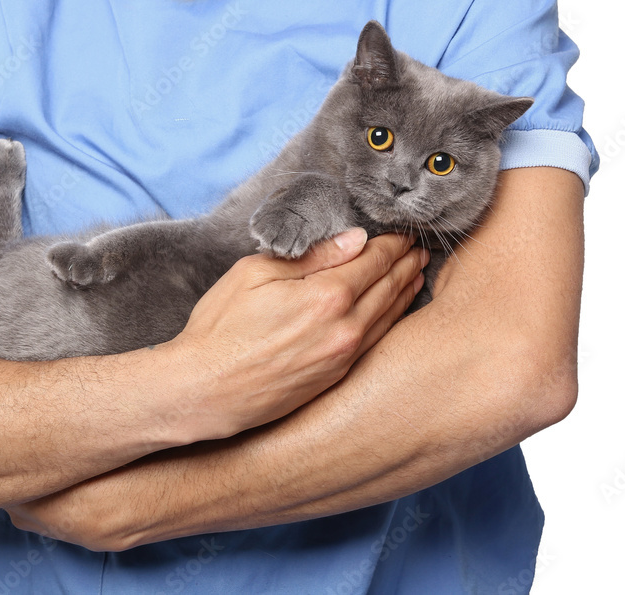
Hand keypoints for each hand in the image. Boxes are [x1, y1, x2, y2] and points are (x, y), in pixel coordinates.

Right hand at [166, 228, 427, 441]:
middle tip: (419, 249)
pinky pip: (377, 341)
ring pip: (389, 316)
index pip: (374, 260)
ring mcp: (344, 357)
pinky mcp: (337, 378)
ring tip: (416, 274)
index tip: (404, 232)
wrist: (204, 391)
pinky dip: (392, 320)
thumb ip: (311, 256)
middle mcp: (345, 328)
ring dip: (406, 291)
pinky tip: (395, 311)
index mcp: (326, 295)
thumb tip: (355, 240)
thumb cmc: (220, 329)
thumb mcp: (255, 274)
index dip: (393, 243)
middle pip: (389, 287)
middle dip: (406, 264)